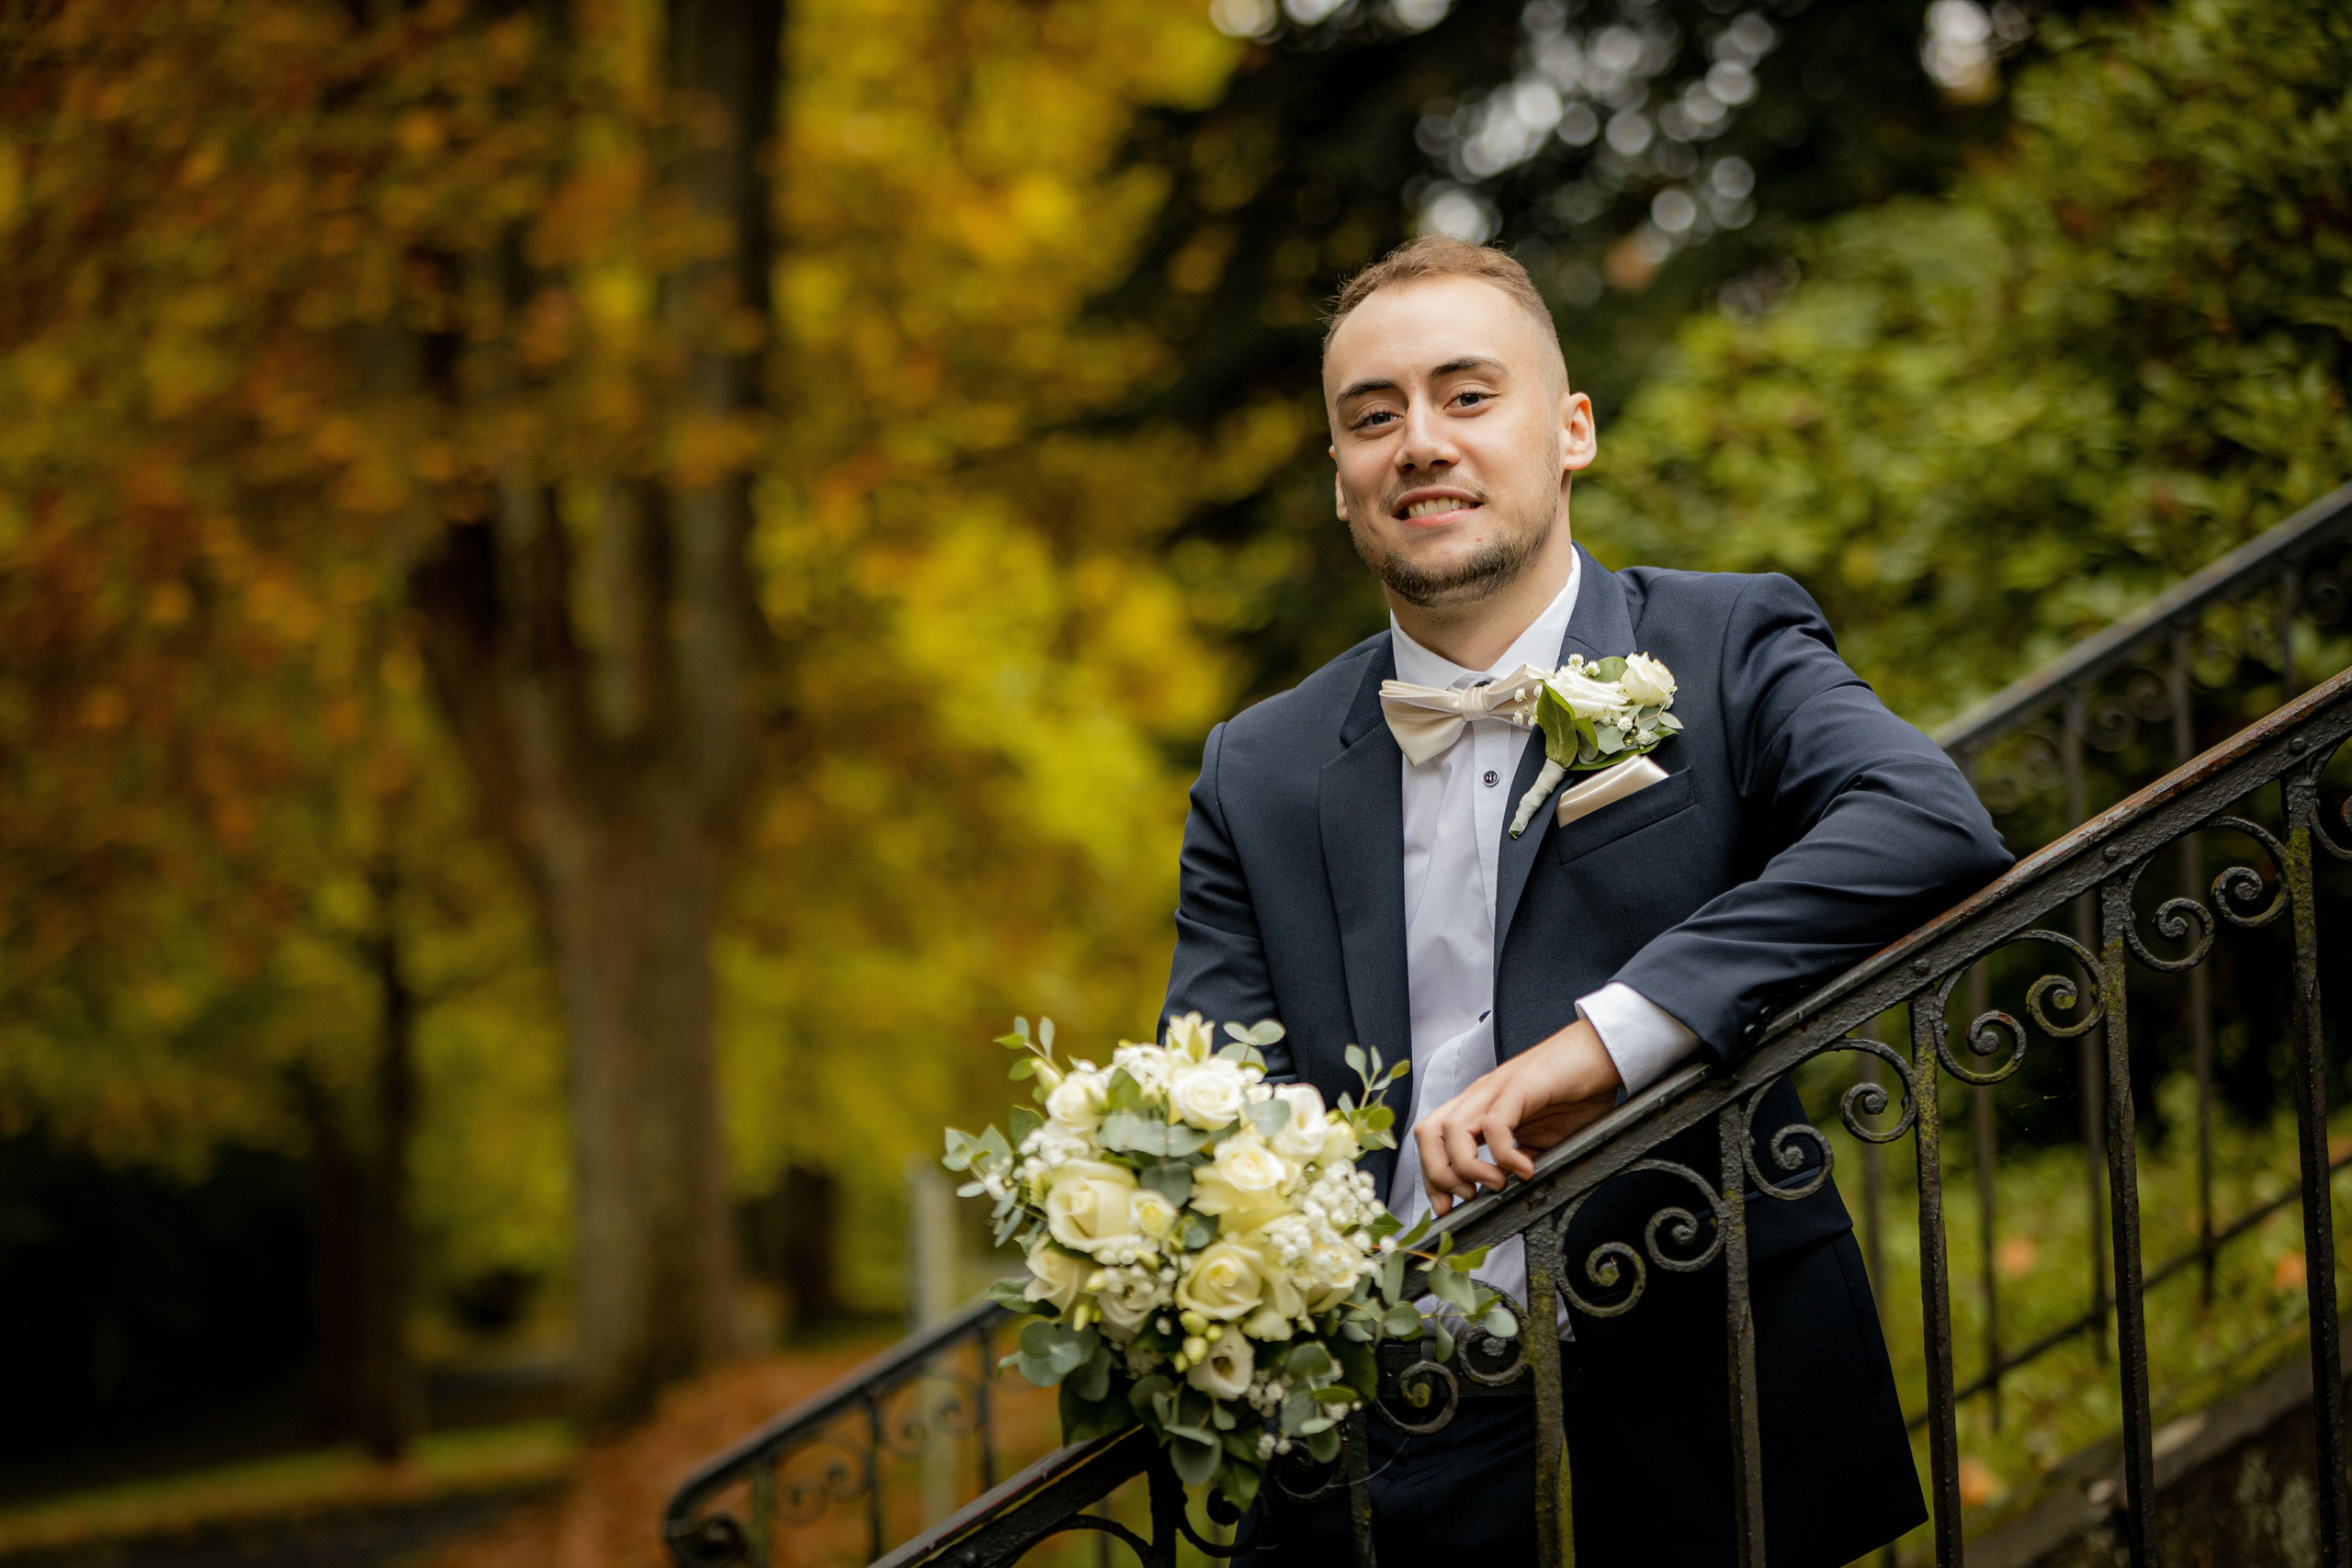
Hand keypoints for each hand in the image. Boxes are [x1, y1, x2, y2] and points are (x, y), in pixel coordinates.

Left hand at [1416, 1018, 1621, 1215]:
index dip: (1432, 1178)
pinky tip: (1526, 1169)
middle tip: (1469, 1198)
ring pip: (1452, 1129)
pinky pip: (1495, 1124)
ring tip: (1497, 1185)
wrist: (1601, 1054)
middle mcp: (1479, 1097)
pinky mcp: (1521, 1085)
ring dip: (1467, 1167)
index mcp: (1478, 1108)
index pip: (1432, 1141)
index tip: (1447, 1208)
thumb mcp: (1540, 1139)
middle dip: (1438, 1175)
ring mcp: (1497, 1088)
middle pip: (1428, 1133)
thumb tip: (1502, 1191)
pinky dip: (1505, 1156)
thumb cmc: (1574, 1094)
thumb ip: (1516, 1159)